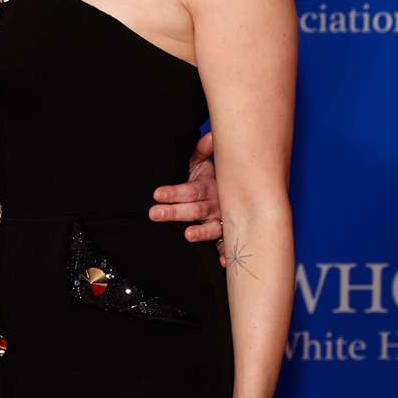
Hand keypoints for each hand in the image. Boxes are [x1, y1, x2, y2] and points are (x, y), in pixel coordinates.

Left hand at [148, 130, 225, 261]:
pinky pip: (227, 245)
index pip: (189, 189)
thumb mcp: (207, 164)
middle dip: (174, 212)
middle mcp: (215, 204)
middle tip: (155, 213)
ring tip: (187, 235)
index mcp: (207, 186)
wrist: (243, 192)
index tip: (157, 194)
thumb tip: (210, 135)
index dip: (174, 192)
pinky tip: (221, 262)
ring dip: (201, 232)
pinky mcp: (226, 234)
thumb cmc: (214, 179)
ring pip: (211, 227)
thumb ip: (202, 151)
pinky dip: (226, 254)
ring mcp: (221, 220)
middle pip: (194, 209)